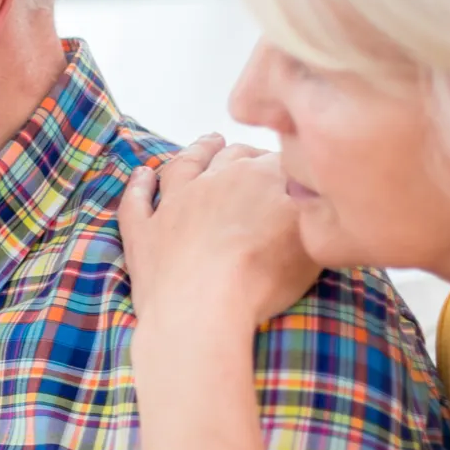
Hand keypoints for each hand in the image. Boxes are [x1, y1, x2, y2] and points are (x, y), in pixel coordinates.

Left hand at [119, 136, 320, 335]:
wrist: (201, 306)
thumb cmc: (264, 279)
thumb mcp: (313, 244)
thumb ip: (312, 214)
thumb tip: (311, 202)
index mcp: (262, 177)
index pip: (277, 157)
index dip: (284, 162)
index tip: (288, 168)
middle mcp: (216, 180)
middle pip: (232, 156)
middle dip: (242, 153)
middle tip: (248, 154)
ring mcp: (174, 202)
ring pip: (184, 165)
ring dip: (196, 152)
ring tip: (206, 143)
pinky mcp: (143, 230)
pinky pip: (136, 200)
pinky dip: (138, 186)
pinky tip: (140, 175)